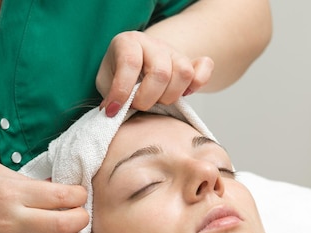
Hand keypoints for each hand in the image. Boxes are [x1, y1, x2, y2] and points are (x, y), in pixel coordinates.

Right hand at [0, 163, 88, 232]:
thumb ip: (28, 182)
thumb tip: (57, 188)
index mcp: (11, 194)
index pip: (60, 198)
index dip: (79, 195)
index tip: (80, 193)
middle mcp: (12, 222)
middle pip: (63, 225)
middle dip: (82, 218)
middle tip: (82, 212)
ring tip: (72, 230)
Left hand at [96, 31, 213, 116]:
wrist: (140, 63)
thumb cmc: (119, 73)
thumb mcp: (106, 80)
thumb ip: (109, 93)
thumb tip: (113, 111)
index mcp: (128, 42)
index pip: (130, 63)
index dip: (122, 91)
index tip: (113, 110)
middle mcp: (153, 43)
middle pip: (161, 72)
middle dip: (148, 99)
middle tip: (139, 106)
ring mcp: (174, 52)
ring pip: (184, 73)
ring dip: (170, 96)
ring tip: (158, 101)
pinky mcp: (191, 61)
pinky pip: (204, 68)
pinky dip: (197, 84)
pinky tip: (184, 94)